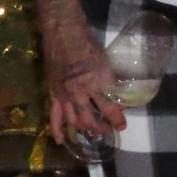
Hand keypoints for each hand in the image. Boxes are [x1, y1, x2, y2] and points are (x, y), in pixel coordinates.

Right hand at [43, 23, 126, 143]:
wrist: (64, 35)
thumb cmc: (88, 45)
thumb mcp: (106, 62)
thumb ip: (110, 81)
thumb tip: (118, 96)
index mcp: (96, 82)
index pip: (109, 107)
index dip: (117, 118)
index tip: (122, 124)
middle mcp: (80, 92)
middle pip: (91, 119)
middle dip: (102, 127)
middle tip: (109, 129)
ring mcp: (65, 95)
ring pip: (74, 121)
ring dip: (85, 129)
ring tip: (93, 132)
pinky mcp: (53, 94)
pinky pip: (54, 116)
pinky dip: (57, 130)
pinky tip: (61, 140)